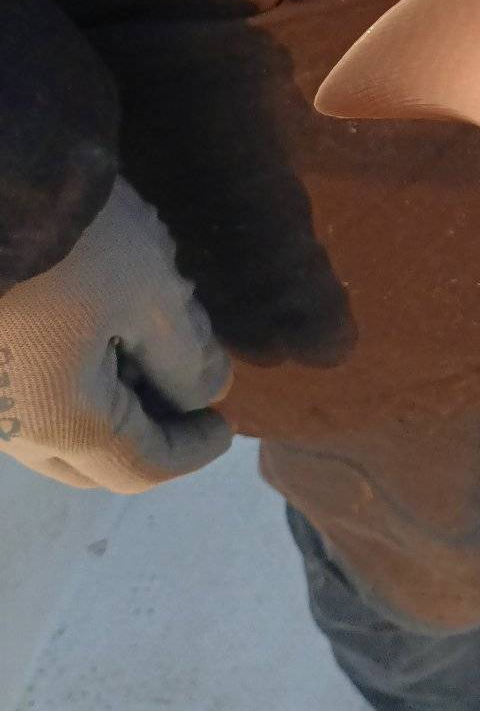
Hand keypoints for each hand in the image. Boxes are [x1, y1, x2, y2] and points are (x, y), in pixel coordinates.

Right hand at [0, 178, 232, 490]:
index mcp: (62, 423)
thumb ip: (188, 357)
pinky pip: (26, 396)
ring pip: (54, 433)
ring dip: (110, 410)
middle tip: (189, 397)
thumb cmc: (71, 243)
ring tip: (150, 353)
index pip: (142, 467)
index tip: (227, 423)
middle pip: (93, 463)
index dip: (193, 450)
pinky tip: (101, 333)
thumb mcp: (150, 293)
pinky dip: (72, 385)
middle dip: (149, 439)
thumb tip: (207, 394)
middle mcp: (11, 426)